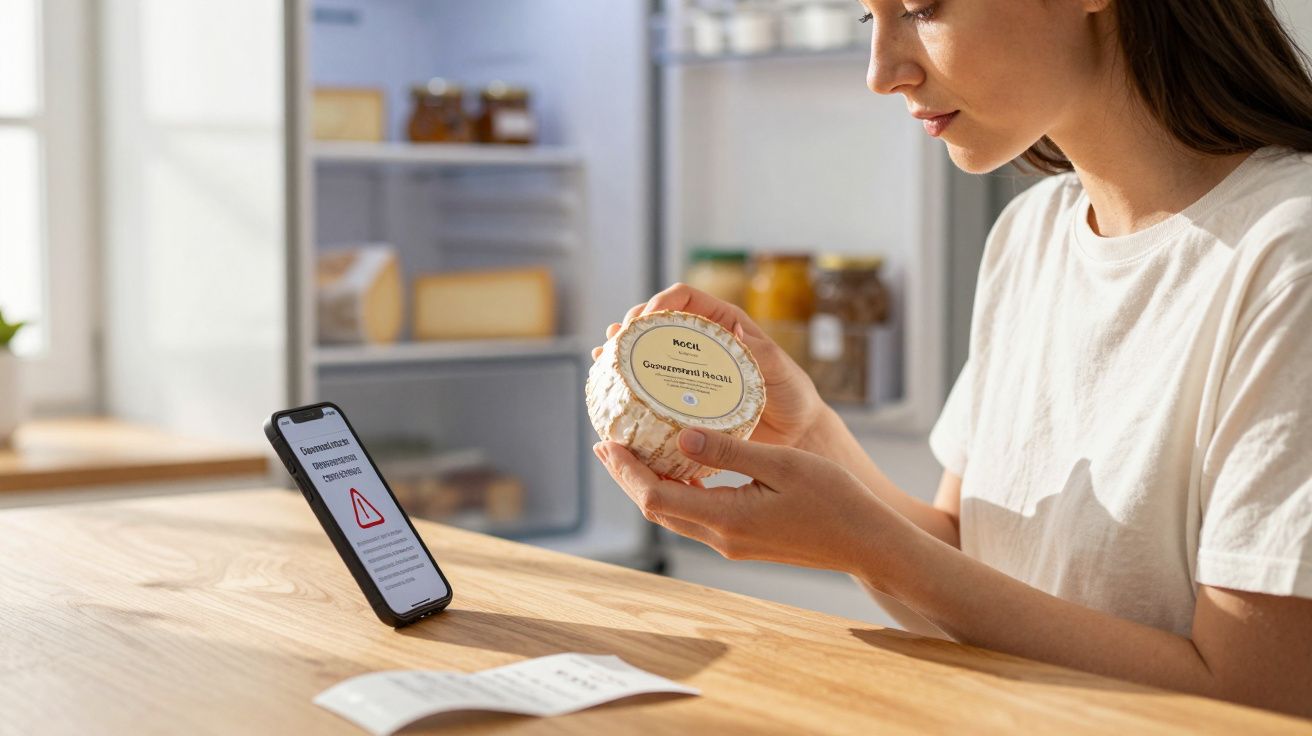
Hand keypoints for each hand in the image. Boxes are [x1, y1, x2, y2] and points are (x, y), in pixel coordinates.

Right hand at [592, 283, 825, 448]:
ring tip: (603, 358)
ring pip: (649, 352)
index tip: (644, 319)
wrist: (795, 434)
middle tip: (617, 341)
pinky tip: (609, 388)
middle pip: (657, 322)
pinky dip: (629, 384)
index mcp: (723, 324)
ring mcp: (690, 370)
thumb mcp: (780, 371)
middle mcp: (702, 342)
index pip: (684, 298)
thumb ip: (761, 353)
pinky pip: (652, 386)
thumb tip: (737, 334)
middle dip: (632, 326)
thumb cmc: (793, 397)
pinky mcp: (684, 398)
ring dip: (622, 352)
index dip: (660, 301)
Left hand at [593, 427, 909, 576]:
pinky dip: (676, 491)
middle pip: (656, 509)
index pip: (655, 497)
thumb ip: (729, 452)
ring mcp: (731, 543)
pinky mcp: (742, 541)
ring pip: (674, 514)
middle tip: (605, 443)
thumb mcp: (783, 465)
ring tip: (629, 453)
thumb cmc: (835, 499)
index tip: (608, 441)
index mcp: (727, 518)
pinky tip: (676, 468)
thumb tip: (681, 437)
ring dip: (648, 484)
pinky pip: (695, 515)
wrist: (867, 542)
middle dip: (627, 477)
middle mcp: (721, 537)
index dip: (626, 471)